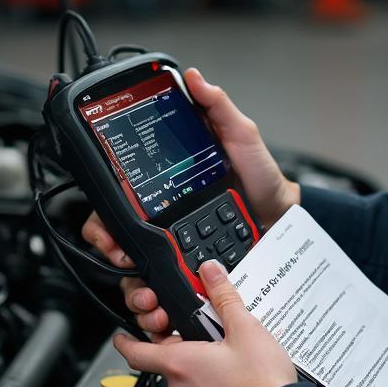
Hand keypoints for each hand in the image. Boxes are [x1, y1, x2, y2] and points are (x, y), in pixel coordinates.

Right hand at [81, 67, 299, 336]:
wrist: (284, 218)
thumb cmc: (261, 175)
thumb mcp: (241, 135)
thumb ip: (217, 106)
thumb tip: (193, 78)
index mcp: (164, 187)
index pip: (117, 203)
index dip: (104, 219)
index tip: (109, 230)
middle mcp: (163, 219)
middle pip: (116, 243)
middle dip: (110, 255)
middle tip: (123, 258)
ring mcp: (176, 248)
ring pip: (134, 276)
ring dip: (132, 289)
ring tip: (147, 295)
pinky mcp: (192, 272)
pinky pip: (165, 292)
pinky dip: (158, 305)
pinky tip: (162, 308)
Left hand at [113, 259, 297, 386]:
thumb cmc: (262, 384)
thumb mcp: (246, 329)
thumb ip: (223, 297)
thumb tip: (210, 274)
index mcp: (181, 365)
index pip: (137, 353)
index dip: (127, 342)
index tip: (122, 337)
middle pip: (170, 365)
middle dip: (185, 350)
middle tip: (209, 338)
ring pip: (188, 386)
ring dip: (200, 373)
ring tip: (230, 362)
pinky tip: (237, 386)